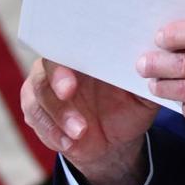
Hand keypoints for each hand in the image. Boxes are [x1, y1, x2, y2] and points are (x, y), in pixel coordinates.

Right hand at [20, 58, 157, 184]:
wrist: (114, 141)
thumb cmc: (130, 109)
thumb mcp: (144, 97)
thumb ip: (146, 81)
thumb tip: (151, 67)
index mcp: (90, 53)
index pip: (73, 42)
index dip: (71, 53)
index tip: (76, 76)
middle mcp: (64, 64)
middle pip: (48, 63)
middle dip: (56, 79)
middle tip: (68, 93)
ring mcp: (47, 85)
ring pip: (39, 92)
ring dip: (58, 113)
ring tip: (80, 132)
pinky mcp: (37, 107)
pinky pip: (34, 115)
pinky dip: (51, 130)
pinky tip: (69, 142)